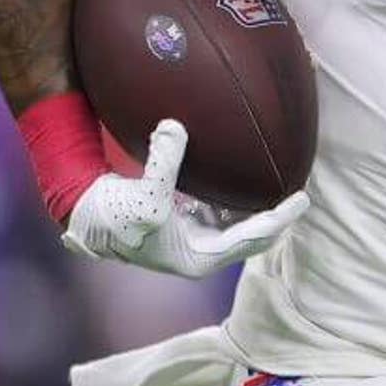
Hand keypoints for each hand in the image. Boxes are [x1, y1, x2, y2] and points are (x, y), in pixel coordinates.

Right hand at [60, 119, 308, 277]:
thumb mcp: (143, 193)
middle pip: (251, 235)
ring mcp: (192, 238)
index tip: (302, 199)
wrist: (83, 218)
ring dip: (256, 208)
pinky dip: (234, 199)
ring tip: (280, 184)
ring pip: (236, 224)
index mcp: (199, 259)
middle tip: (301, 191)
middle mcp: (199, 253)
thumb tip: (173, 127)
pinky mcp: (182, 221)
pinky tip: (247, 180)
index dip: (280, 219)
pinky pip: (219, 211)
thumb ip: (163, 161)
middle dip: (275, 216)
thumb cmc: (114, 216)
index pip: (253, 239)